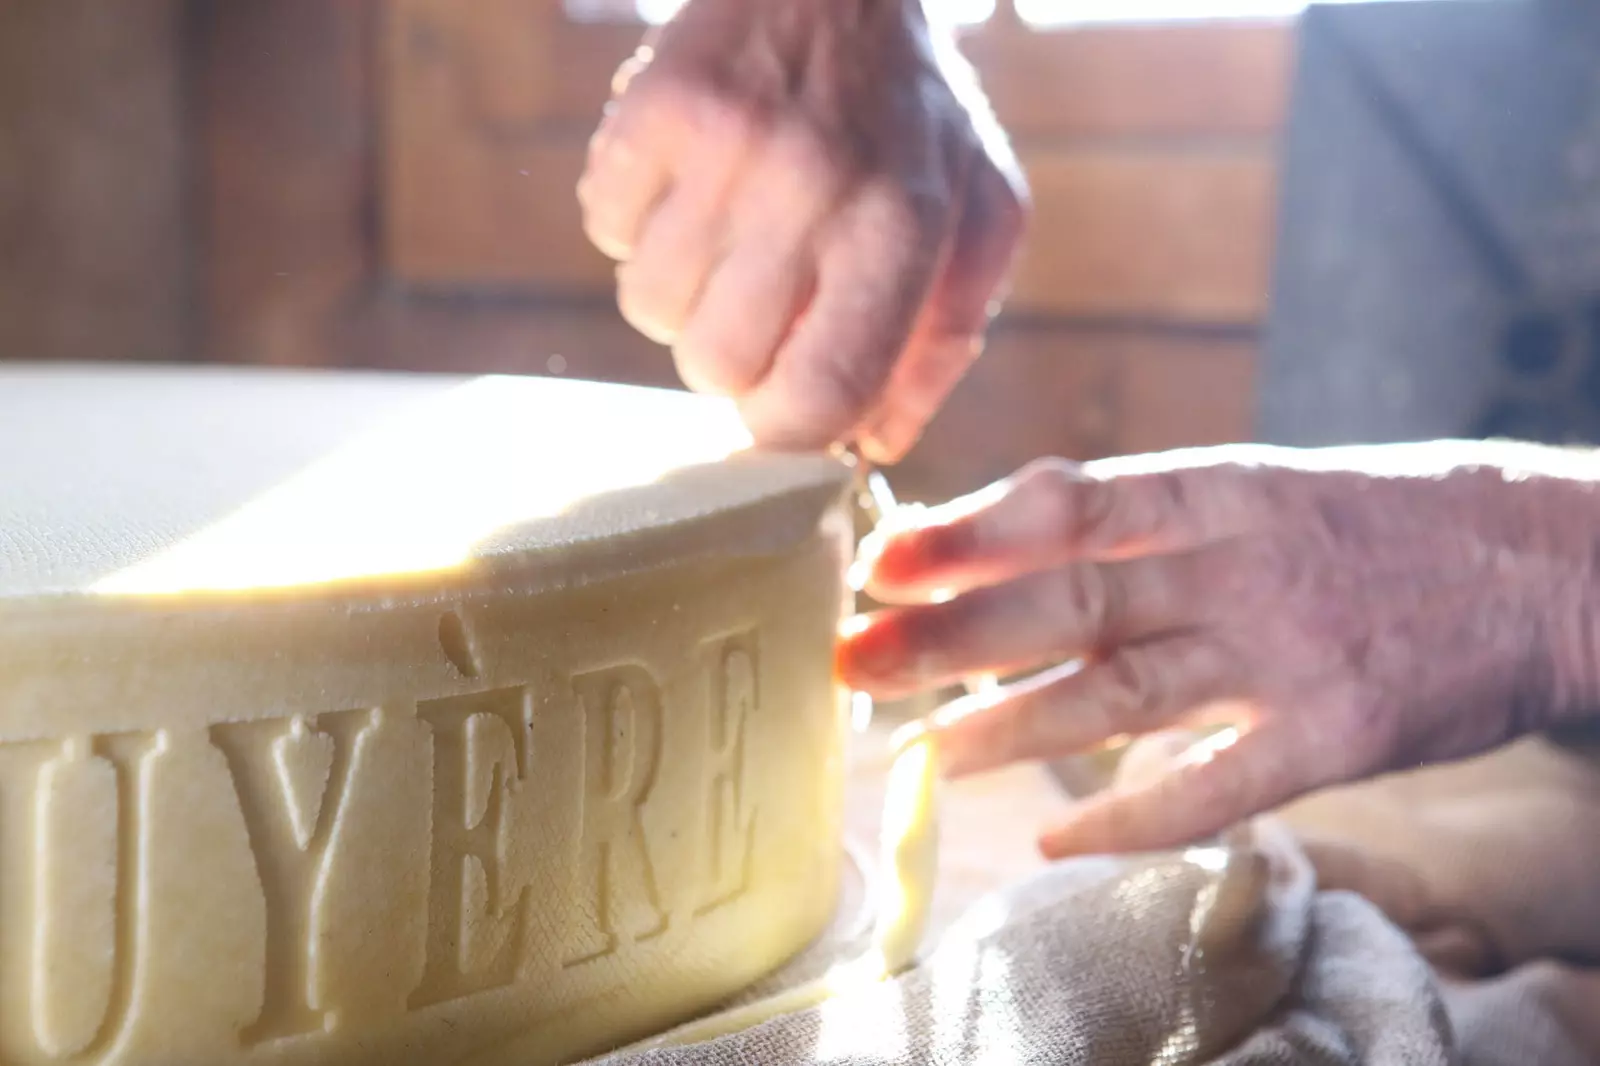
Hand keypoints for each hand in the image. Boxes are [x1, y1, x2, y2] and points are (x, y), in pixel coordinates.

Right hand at [576, 0, 1027, 461]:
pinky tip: (688, 185)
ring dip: (682, 294)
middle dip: (731, 361)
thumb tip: (873, 446)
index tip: (784, 419)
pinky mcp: (651, 108)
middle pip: (715, 366)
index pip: (820, 394)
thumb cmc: (912, 114)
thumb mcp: (979, 214)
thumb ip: (942, 340)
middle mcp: (812, 188)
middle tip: (760, 307)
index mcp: (904, 226)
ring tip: (729, 234)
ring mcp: (723, 145)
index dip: (789, 435)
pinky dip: (636, 225)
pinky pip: (605, 230)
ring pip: (648, 307)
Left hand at [837, 442, 1599, 857]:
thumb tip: (1004, 529)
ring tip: (923, 758)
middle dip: (950, 636)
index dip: (965, 536)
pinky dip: (1136, 815)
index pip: (1064, 505)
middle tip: (854, 665)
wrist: (1542, 557)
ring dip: (1012, 729)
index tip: (878, 565)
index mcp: (1214, 489)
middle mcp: (1237, 562)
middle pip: (1068, 599)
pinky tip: (1062, 841)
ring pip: (1123, 690)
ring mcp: (1287, 647)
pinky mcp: (1339, 729)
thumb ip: (1143, 518)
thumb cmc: (1372, 522)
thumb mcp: (1256, 488)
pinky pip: (1219, 783)